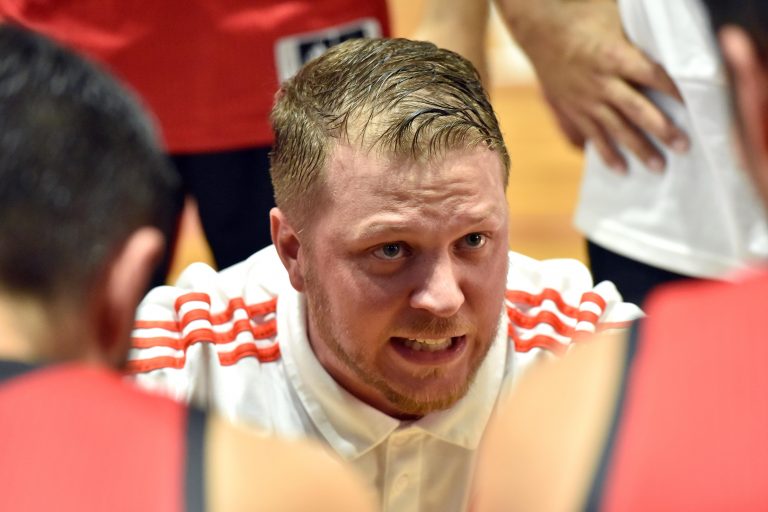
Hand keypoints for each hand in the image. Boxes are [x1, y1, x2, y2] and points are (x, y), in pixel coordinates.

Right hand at [507, 0, 689, 171]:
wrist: (539, 31)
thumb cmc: (582, 18)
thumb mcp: (614, 17)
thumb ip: (640, 35)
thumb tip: (673, 39)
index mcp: (614, 56)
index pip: (653, 76)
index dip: (675, 91)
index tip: (695, 107)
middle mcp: (600, 82)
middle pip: (637, 110)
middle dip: (662, 130)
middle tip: (684, 147)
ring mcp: (585, 99)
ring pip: (616, 129)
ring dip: (639, 149)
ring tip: (659, 167)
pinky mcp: (573, 109)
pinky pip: (592, 135)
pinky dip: (607, 153)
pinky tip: (622, 169)